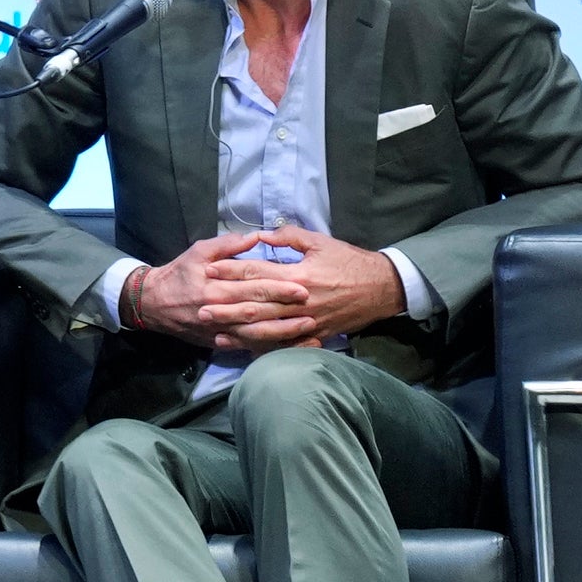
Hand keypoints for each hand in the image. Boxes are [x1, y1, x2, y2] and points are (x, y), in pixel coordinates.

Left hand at [193, 227, 404, 350]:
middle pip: (256, 303)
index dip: (230, 271)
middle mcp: (298, 300)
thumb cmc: (350, 262)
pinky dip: (263, 344)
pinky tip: (244, 346)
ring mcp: (306, 319)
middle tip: (198, 306)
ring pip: (267, 326)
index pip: (257, 272)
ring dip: (238, 328)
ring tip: (213, 328)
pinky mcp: (314, 333)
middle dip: (226, 305)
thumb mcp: (321, 242)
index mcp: (298, 275)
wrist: (384, 288)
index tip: (207, 271)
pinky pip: (285, 341)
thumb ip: (289, 237)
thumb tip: (260, 235)